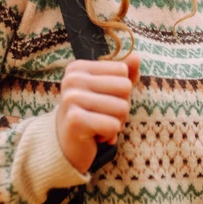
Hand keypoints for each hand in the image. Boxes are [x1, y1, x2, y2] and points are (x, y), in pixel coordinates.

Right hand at [56, 52, 141, 173]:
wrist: (65, 145)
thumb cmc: (90, 115)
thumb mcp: (107, 91)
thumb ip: (122, 74)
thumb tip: (137, 57)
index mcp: (78, 68)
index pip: (123, 71)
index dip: (121, 90)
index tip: (102, 101)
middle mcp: (72, 79)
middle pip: (124, 87)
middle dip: (121, 107)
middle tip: (102, 116)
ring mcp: (72, 99)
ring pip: (122, 108)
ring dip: (116, 123)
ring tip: (98, 126)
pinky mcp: (75, 120)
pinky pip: (113, 126)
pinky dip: (109, 135)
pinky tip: (94, 136)